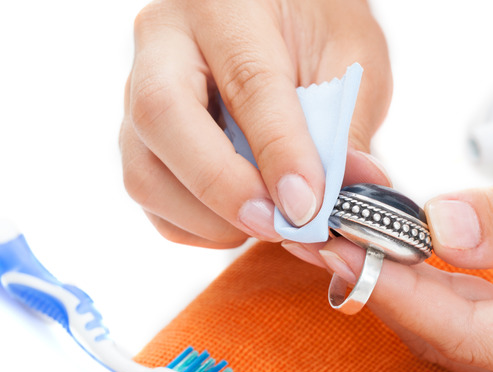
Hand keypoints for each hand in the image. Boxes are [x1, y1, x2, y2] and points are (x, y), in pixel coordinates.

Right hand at [120, 0, 391, 247]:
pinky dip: (195, 226)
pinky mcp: (139, 133)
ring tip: (270, 224)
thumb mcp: (351, 55)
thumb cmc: (316, 25)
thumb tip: (352, 194)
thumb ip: (348, 124)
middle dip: (223, 187)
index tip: (307, 206)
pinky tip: (242, 220)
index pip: (248, 84)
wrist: (283, 15)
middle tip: (278, 226)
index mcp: (226, 6)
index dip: (278, 153)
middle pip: (163, 118)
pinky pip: (149, 196)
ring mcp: (138, 88)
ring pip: (144, 170)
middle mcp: (166, 39)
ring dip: (208, 218)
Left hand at [319, 132, 492, 371]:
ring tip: (353, 234)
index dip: (395, 290)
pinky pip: (476, 314)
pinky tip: (401, 248)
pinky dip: (435, 280)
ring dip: (403, 280)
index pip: (466, 331)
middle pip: (451, 336)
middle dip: (385, 282)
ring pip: (456, 328)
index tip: (341, 248)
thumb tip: (435, 228)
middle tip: (330, 232)